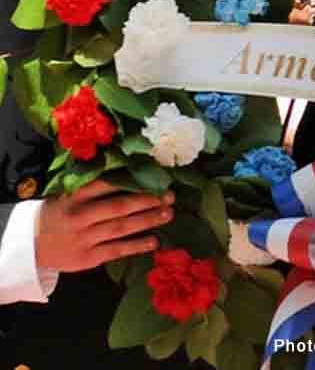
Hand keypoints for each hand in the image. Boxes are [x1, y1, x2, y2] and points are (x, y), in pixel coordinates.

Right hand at [35, 180, 173, 272]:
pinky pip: (117, 250)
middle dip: (147, 200)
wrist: (29, 247)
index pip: (106, 185)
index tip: (155, 176)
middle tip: (170, 195)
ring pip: (121, 228)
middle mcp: (80, 216)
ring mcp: (84, 238)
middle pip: (119, 206)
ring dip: (148, 220)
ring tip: (168, 213)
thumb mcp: (67, 195)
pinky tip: (155, 241)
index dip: (132, 180)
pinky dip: (137, 246)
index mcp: (75, 197)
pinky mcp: (88, 258)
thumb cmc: (57, 215)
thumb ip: (93, 187)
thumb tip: (128, 172)